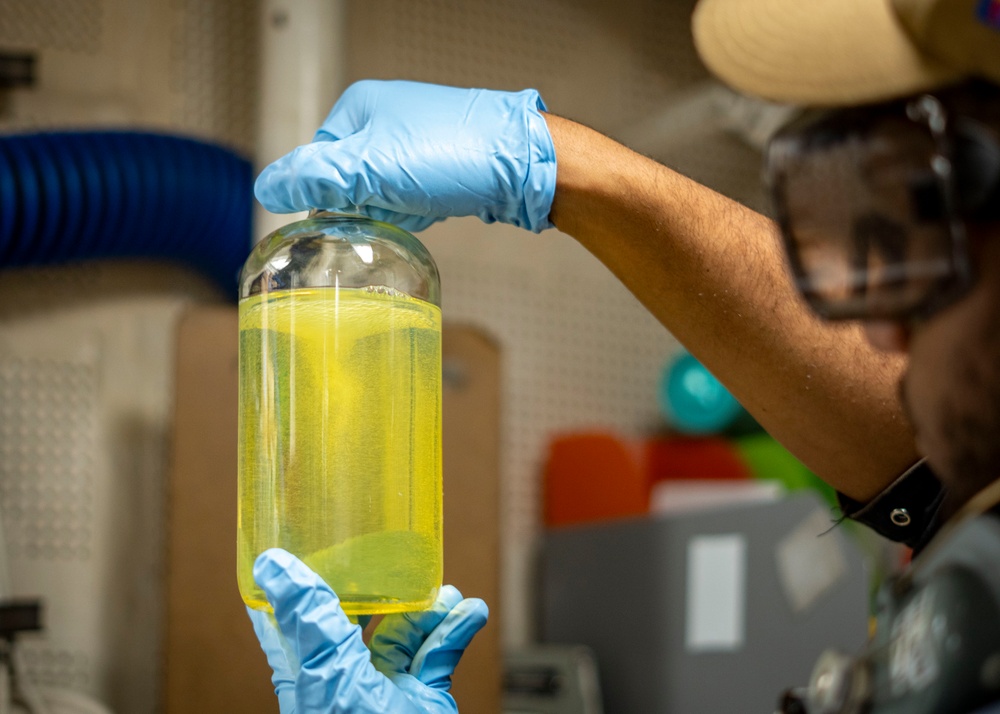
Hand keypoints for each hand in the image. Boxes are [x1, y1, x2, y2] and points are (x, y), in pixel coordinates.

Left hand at [247, 548, 487, 713]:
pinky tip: (469, 611)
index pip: (288, 622)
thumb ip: (310, 622)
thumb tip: (274, 567)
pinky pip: (440, 657)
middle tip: (389, 557)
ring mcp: (386, 690)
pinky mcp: (424, 701)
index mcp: (308, 676)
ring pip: (406, 634)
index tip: (295, 546)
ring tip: (445, 591)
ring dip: (429, 608)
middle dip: (378, 588)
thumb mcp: (329, 677)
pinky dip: (457, 631)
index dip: (290, 585)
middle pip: (355, 620)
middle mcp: (345, 680)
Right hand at [254, 79, 556, 232]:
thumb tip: (266, 188)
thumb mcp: (369, 168)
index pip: (317, 162)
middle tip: (395, 205)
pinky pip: (411, 197)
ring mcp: (416, 140)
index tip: (356, 206)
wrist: (524, 163)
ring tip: (422, 204)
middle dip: (369, 204)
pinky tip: (435, 208)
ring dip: (396, 210)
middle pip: (349, 180)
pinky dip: (419, 210)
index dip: (333, 194)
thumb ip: (314, 178)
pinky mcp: (440, 164)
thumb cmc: (452, 155)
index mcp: (360, 107)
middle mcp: (386, 118)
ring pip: (381, 192)